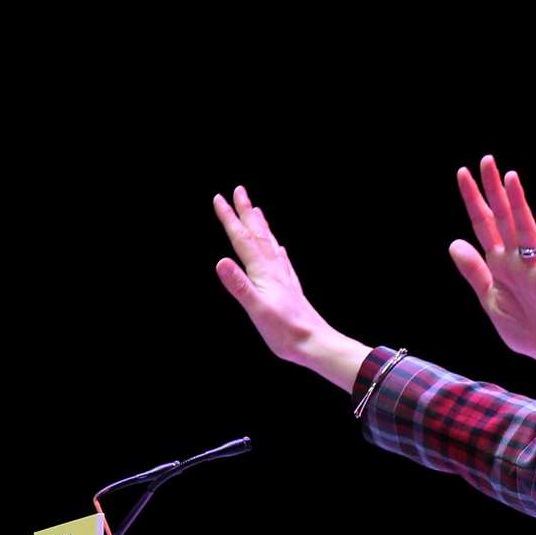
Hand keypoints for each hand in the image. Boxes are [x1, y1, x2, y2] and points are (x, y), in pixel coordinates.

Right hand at [213, 185, 332, 367]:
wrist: (316, 343)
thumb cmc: (286, 332)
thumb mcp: (256, 310)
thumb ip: (239, 285)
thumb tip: (221, 261)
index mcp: (263, 272)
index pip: (242, 239)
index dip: (230, 218)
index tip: (219, 198)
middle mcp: (275, 270)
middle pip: (258, 234)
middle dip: (247, 212)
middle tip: (239, 190)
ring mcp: (284, 278)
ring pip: (270, 244)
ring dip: (261, 226)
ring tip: (257, 211)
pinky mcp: (291, 289)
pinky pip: (282, 261)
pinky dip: (277, 250)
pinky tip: (280, 249)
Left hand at [449, 156, 535, 362]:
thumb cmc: (523, 325)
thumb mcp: (489, 299)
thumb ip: (474, 272)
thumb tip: (454, 243)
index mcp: (499, 263)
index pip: (483, 225)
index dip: (473, 201)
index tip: (463, 174)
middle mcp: (517, 260)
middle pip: (503, 219)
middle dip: (495, 192)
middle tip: (487, 161)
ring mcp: (535, 269)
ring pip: (525, 231)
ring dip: (518, 205)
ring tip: (510, 179)